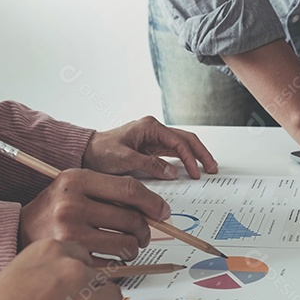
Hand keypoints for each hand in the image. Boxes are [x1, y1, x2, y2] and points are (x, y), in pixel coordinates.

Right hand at [0, 239, 122, 299]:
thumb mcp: (8, 277)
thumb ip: (37, 275)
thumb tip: (49, 285)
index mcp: (49, 252)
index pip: (80, 255)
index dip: (75, 273)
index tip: (70, 284)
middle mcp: (72, 271)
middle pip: (97, 276)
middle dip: (86, 292)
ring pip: (110, 298)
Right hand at [20, 169, 170, 259]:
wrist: (18, 231)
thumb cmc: (53, 209)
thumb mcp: (74, 187)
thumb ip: (108, 191)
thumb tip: (153, 207)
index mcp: (76, 180)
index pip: (129, 189)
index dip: (152, 202)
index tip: (162, 211)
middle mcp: (72, 204)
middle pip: (131, 218)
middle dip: (144, 230)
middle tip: (143, 234)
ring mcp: (70, 232)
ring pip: (125, 243)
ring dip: (133, 248)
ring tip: (126, 246)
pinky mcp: (71, 258)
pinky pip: (111, 263)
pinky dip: (117, 263)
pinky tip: (110, 258)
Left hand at [83, 116, 218, 179]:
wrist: (87, 153)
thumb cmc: (101, 152)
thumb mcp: (125, 159)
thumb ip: (149, 165)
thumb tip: (172, 172)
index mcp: (150, 127)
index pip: (179, 141)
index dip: (190, 158)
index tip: (195, 173)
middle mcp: (154, 130)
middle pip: (186, 139)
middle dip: (201, 153)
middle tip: (212, 168)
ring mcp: (153, 139)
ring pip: (182, 145)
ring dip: (195, 156)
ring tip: (207, 169)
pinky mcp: (150, 149)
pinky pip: (172, 153)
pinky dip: (183, 160)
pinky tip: (190, 169)